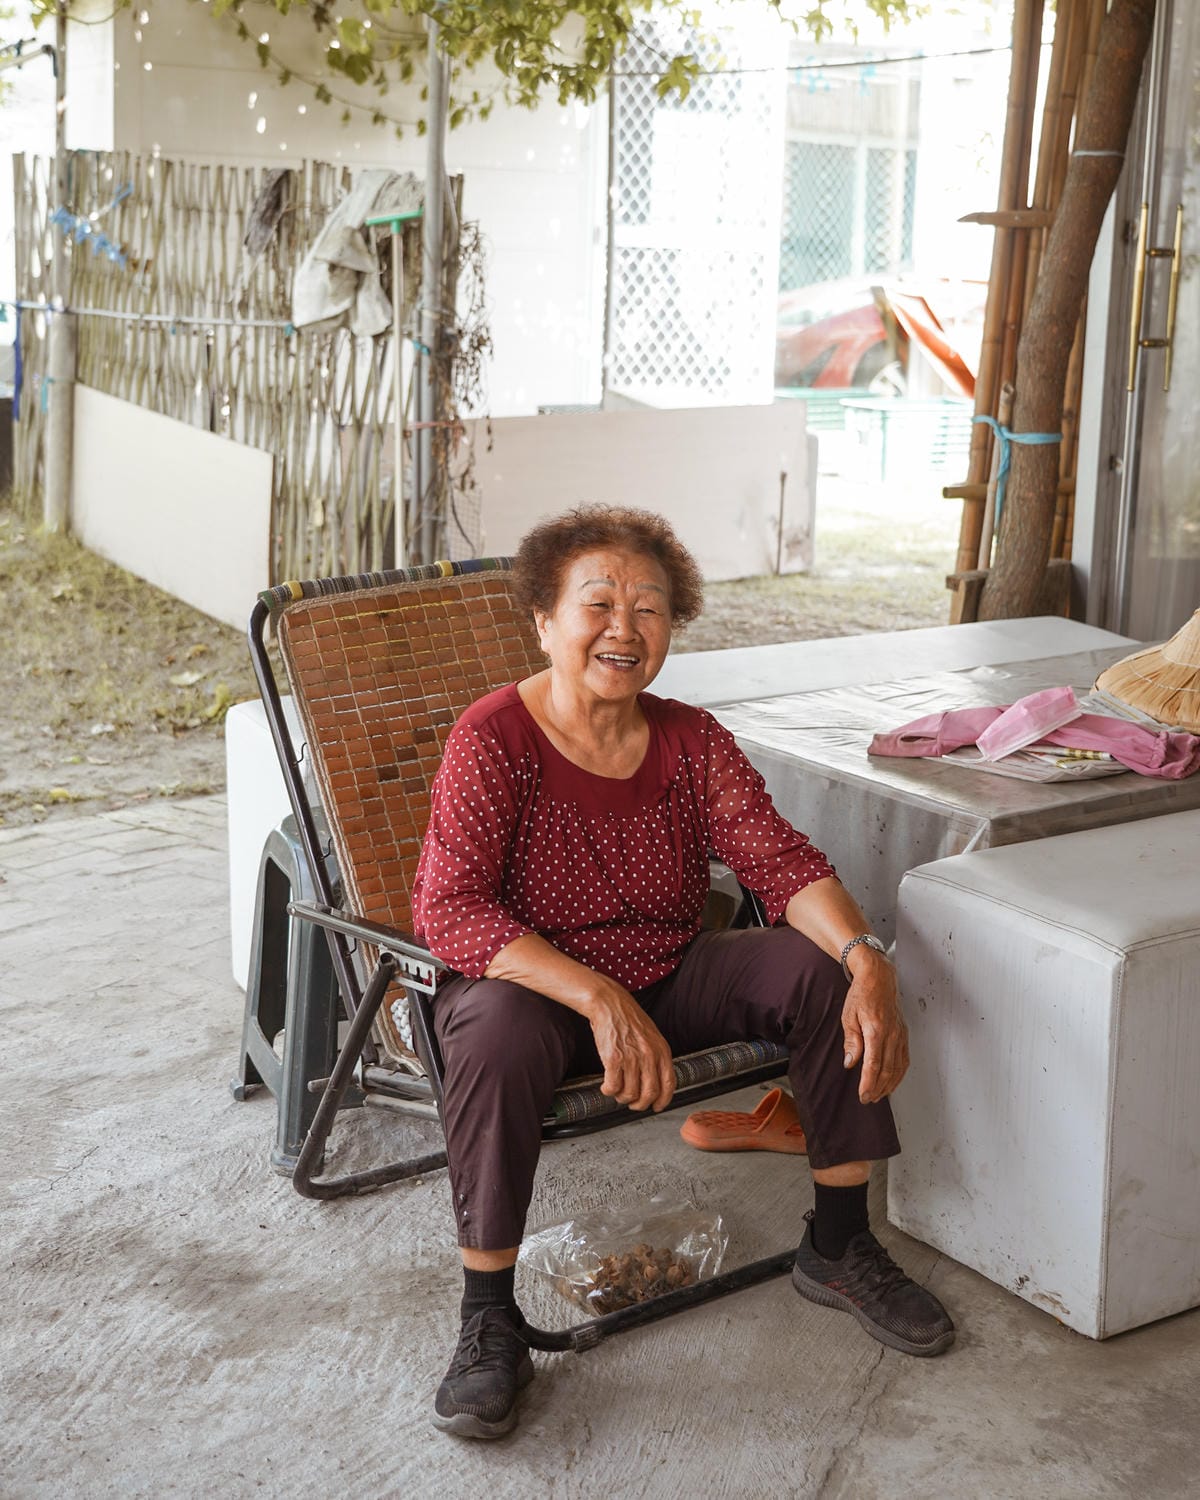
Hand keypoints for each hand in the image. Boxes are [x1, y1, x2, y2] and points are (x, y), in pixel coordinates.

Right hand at [585, 982, 675, 1112]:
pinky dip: (609, 1091)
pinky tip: (606, 1086)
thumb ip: (656, 1056)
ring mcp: (632, 1058)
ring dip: (622, 1097)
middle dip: (640, 1104)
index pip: (669, 1083)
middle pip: (649, 1093)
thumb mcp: (651, 1035)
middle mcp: (649, 1056)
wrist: (609, 1003)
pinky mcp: (614, 1059)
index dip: (663, 1100)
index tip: (657, 1106)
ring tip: (617, 1091)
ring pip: (630, 1093)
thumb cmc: (627, 1018)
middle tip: (632, 1103)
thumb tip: (655, 1080)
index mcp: (661, 1050)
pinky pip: (613, 1086)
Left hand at [841, 953, 908, 1104]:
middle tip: (868, 1099)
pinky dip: (899, 1074)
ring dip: (889, 1085)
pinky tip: (892, 1082)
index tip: (863, 1095)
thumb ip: (851, 1042)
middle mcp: (892, 1034)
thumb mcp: (849, 1016)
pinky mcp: (904, 1034)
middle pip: (887, 1070)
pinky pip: (904, 1059)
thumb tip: (850, 1063)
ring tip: (878, 1096)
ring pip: (898, 1067)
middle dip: (878, 1088)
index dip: (868, 1083)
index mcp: (876, 1030)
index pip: (873, 1065)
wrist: (879, 978)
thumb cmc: (862, 995)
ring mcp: (900, 1035)